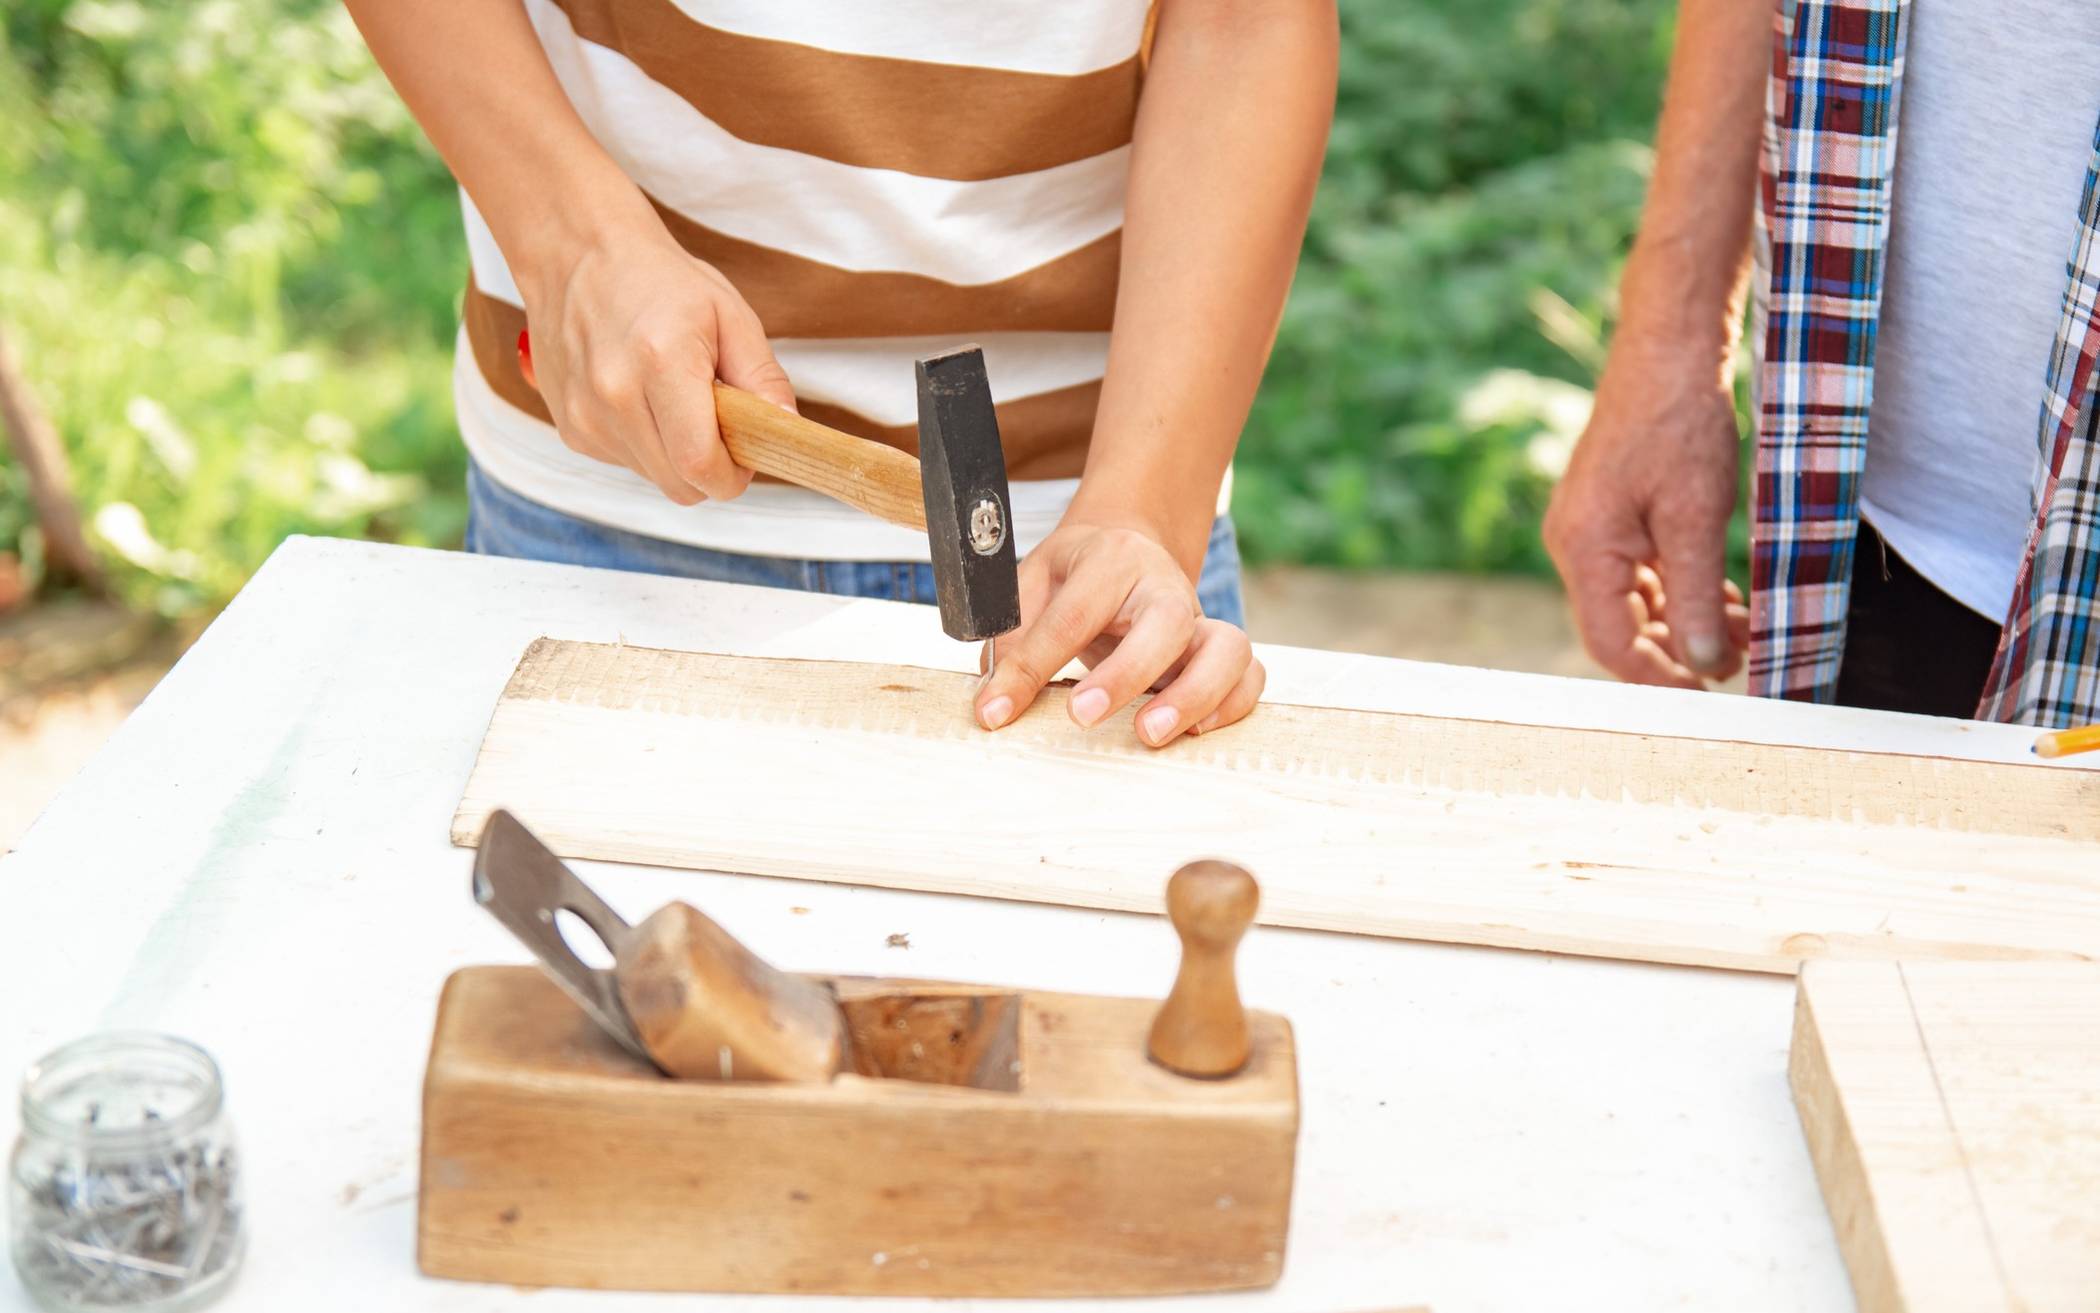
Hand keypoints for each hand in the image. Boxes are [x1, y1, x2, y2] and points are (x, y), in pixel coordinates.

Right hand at [517, 215, 794, 504]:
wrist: (576, 255)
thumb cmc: (660, 281)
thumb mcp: (730, 315)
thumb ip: (764, 379)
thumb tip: (788, 433)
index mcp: (661, 362)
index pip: (700, 464)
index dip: (733, 476)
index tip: (748, 457)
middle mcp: (614, 396)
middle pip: (681, 486)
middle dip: (711, 469)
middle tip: (720, 426)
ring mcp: (585, 415)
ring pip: (656, 479)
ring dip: (677, 457)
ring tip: (677, 402)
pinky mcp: (571, 428)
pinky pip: (627, 463)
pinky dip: (647, 446)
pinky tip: (644, 400)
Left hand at [974, 522, 1263, 746]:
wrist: (1127, 545)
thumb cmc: (1074, 573)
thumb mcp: (1030, 586)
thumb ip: (1012, 637)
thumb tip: (993, 700)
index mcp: (1110, 559)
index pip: (1072, 615)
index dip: (1031, 668)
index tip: (995, 712)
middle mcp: (1164, 585)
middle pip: (1167, 621)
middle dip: (1126, 674)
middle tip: (1082, 718)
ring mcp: (1199, 619)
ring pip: (1228, 647)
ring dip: (1195, 696)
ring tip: (1150, 736)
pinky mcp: (1218, 650)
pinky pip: (1250, 675)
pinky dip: (1233, 705)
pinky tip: (1196, 733)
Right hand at [1543, 338, 1749, 687]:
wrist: (1668, 354)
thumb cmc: (1679, 425)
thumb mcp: (1697, 519)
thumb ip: (1697, 598)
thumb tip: (1705, 663)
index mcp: (1583, 549)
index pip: (1612, 643)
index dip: (1660, 677)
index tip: (1711, 695)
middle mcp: (1574, 544)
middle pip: (1620, 627)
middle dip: (1679, 650)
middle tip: (1742, 660)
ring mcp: (1590, 530)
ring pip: (1635, 602)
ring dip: (1687, 620)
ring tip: (1745, 627)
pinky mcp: (1610, 516)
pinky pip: (1640, 572)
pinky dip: (1680, 589)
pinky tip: (1724, 595)